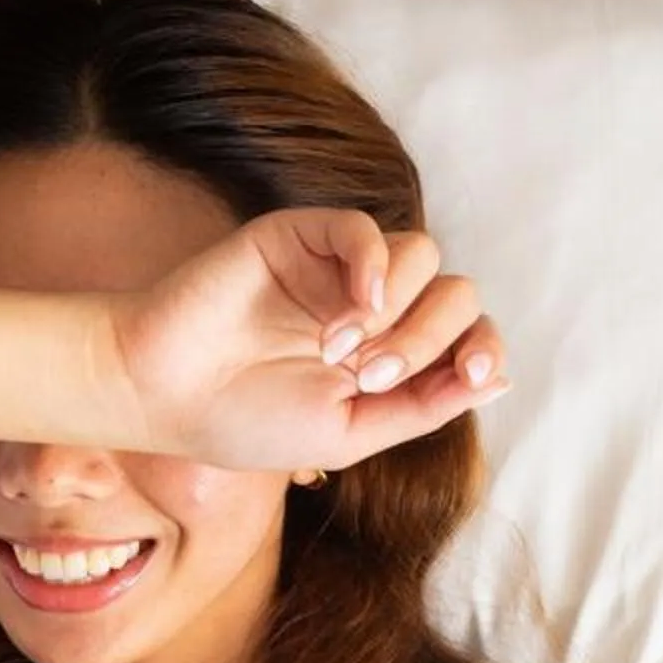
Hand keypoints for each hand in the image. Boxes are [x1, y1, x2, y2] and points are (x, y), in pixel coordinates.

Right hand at [108, 207, 509, 476]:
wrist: (166, 394)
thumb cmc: (246, 422)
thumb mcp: (348, 434)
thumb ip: (423, 407)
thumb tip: (497, 379)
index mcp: (389, 357)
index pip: (467, 334)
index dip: (482, 347)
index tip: (470, 374)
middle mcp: (373, 308)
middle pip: (453, 295)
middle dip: (428, 340)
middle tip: (369, 378)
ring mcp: (339, 270)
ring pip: (421, 257)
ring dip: (397, 313)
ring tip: (337, 352)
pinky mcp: (303, 237)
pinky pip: (365, 228)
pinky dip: (373, 265)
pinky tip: (349, 312)